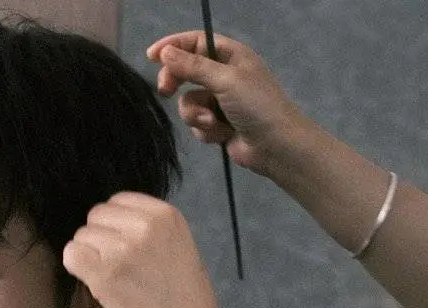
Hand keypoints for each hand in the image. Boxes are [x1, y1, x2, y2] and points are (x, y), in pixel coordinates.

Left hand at [62, 192, 227, 307]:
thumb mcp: (177, 247)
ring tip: (109, 278)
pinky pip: (71, 254)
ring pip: (82, 236)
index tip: (123, 247)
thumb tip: (112, 223)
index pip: (118, 200)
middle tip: (114, 265)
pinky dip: (75, 268)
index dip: (114, 224)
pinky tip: (92, 282)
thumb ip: (149, 229)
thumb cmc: (184, 298)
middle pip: (97, 215)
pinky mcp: (104, 272)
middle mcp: (145, 225)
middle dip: (99, 238)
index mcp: (166, 214)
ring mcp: (123, 247)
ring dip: (89, 256)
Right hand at [146, 31, 315, 180]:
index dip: (173, 47)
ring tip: (212, 122)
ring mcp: (220, 101)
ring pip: (188, 102)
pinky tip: (222, 135)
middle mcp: (223, 75)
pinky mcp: (217, 124)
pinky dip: (206, 129)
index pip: (195, 42)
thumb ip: (193, 66)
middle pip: (186, 71)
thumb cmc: (257, 106)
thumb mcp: (225, 80)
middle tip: (166, 91)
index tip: (151, 57)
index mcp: (230, 55)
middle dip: (176, 83)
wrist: (276, 146)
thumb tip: (164, 52)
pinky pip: (197, 122)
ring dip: (196, 114)